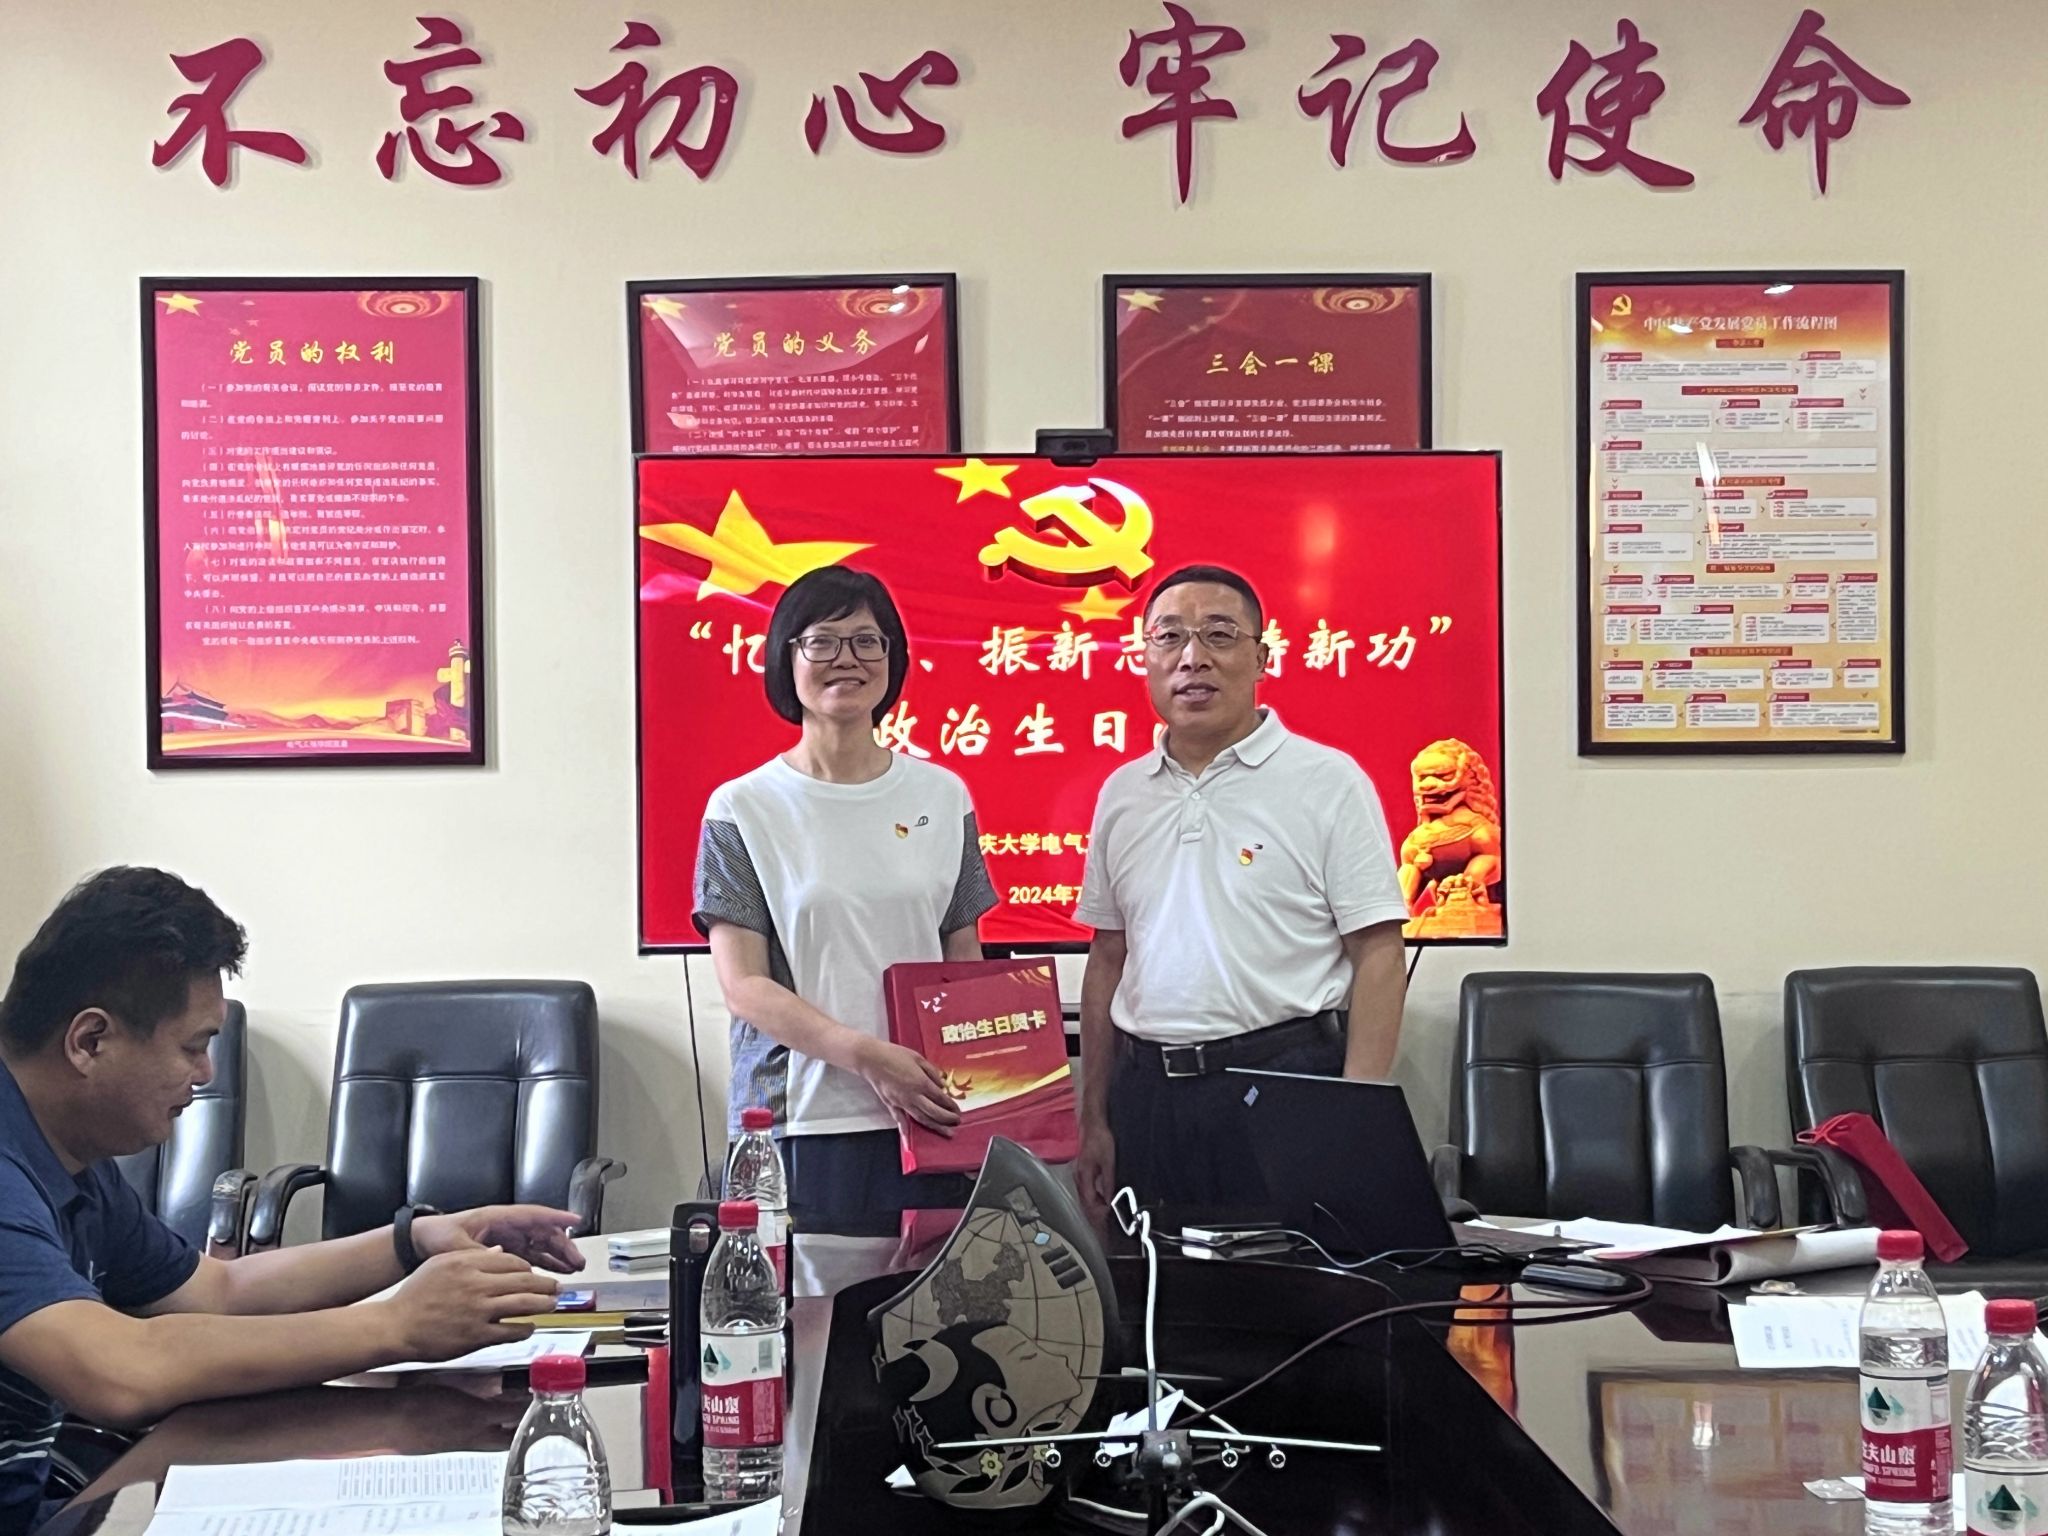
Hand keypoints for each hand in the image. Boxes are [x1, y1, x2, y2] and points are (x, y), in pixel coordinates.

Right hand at [382, 1248, 561, 1360]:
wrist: (395, 1326)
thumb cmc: (414, 1295)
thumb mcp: (440, 1263)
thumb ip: (472, 1256)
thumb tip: (500, 1251)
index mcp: (467, 1264)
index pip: (511, 1261)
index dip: (528, 1269)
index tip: (535, 1274)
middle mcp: (476, 1285)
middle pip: (524, 1281)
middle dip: (545, 1285)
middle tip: (555, 1288)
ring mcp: (478, 1311)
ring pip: (523, 1304)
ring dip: (543, 1304)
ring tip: (552, 1305)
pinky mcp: (476, 1336)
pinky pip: (510, 1330)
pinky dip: (525, 1328)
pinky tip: (529, 1327)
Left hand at [416, 1206, 583, 1273]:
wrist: (422, 1243)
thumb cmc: (438, 1236)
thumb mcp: (456, 1245)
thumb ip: (479, 1251)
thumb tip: (500, 1256)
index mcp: (498, 1218)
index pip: (533, 1215)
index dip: (555, 1218)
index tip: (575, 1221)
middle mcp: (507, 1226)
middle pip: (542, 1232)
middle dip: (562, 1245)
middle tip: (577, 1261)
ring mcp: (507, 1239)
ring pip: (539, 1245)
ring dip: (557, 1256)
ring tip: (573, 1269)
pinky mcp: (503, 1252)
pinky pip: (530, 1257)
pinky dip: (544, 1264)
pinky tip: (554, 1273)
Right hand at [854, 1037, 959, 1135]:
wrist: (872, 1059)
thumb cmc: (894, 1055)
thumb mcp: (918, 1058)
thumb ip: (932, 1072)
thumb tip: (942, 1084)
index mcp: (921, 1083)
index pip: (940, 1098)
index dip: (951, 1105)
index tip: (957, 1109)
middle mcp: (913, 1096)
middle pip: (934, 1112)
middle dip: (947, 1119)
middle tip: (957, 1121)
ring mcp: (902, 1102)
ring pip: (922, 1119)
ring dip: (935, 1127)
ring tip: (947, 1132)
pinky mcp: (891, 1105)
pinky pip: (900, 1120)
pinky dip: (905, 1131)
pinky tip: (910, 1140)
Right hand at [1075, 1118, 1116, 1225]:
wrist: (1093, 1124)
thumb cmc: (1101, 1141)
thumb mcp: (1109, 1163)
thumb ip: (1108, 1182)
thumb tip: (1110, 1200)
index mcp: (1084, 1176)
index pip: (1089, 1201)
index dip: (1098, 1212)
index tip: (1108, 1219)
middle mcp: (1078, 1177)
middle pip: (1085, 1201)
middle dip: (1095, 1213)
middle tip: (1107, 1223)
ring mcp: (1079, 1173)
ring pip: (1085, 1195)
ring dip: (1094, 1205)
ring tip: (1106, 1214)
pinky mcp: (1082, 1170)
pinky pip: (1086, 1188)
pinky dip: (1093, 1196)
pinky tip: (1102, 1199)